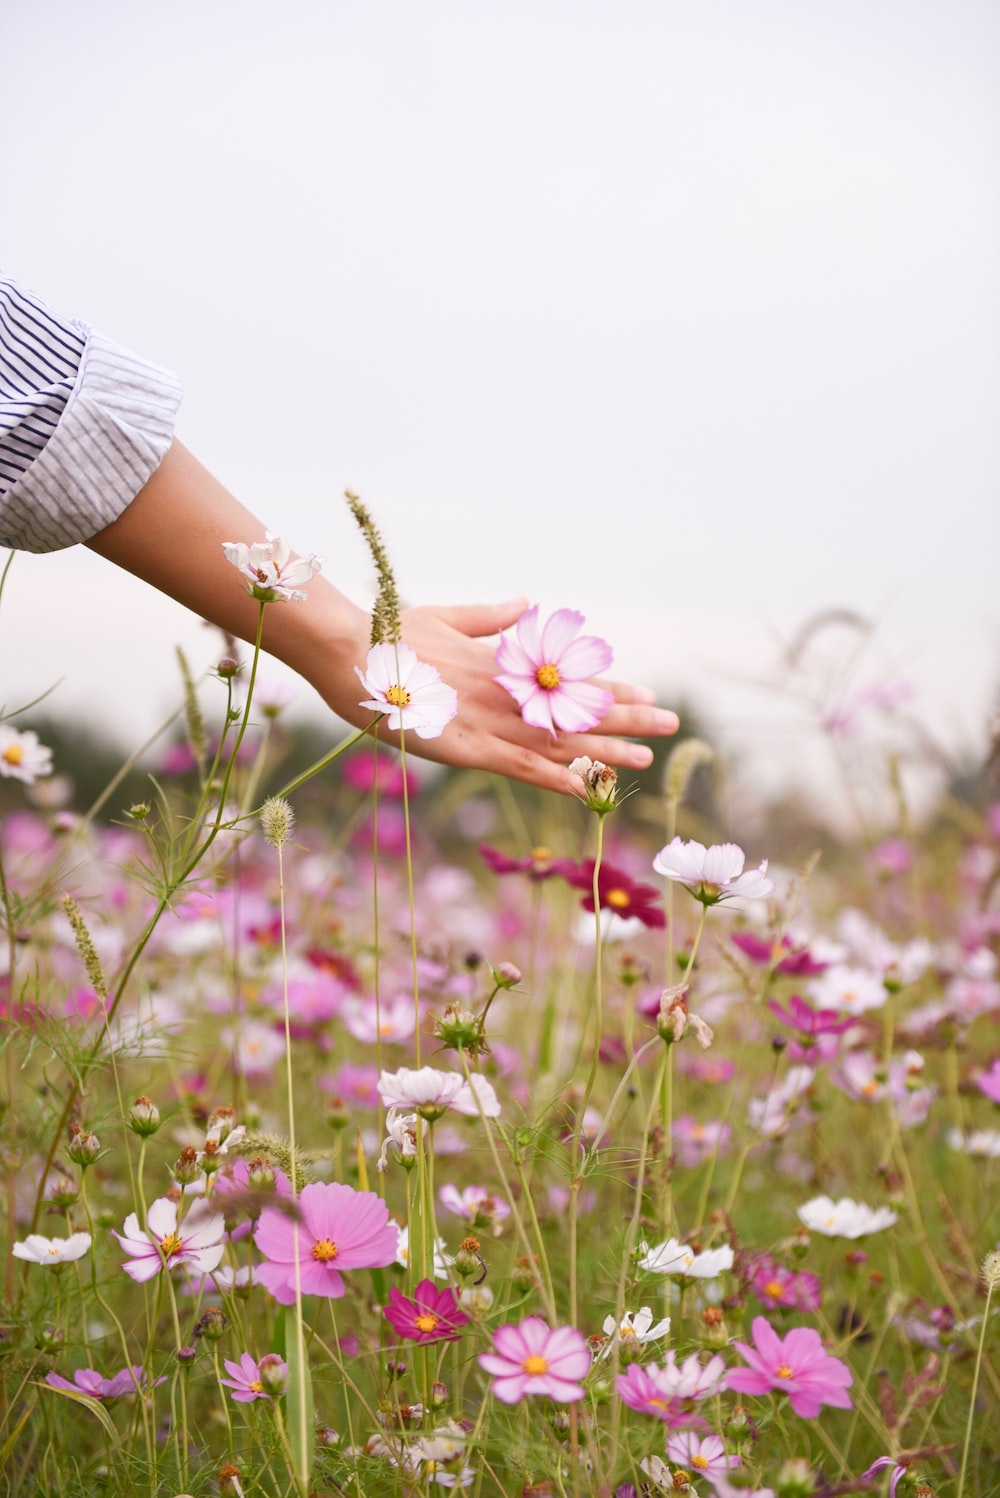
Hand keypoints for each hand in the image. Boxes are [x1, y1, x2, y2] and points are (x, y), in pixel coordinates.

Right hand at [379, 598, 678, 793]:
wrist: (350, 651)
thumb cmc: (388, 634)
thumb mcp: (445, 616)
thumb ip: (488, 618)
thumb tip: (526, 602)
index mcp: (501, 665)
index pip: (566, 680)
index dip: (607, 689)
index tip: (645, 693)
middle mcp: (504, 693)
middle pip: (574, 708)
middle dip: (624, 717)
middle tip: (670, 723)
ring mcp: (488, 721)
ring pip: (558, 740)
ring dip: (604, 750)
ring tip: (646, 756)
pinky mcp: (467, 748)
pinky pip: (521, 767)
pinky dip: (556, 777)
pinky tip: (588, 787)